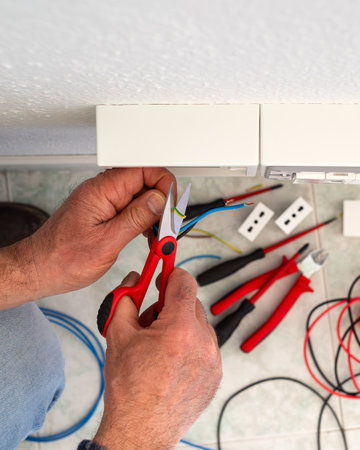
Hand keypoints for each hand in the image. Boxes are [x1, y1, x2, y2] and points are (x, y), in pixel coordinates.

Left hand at [28, 168, 174, 298]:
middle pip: (144, 182)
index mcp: (101, 191)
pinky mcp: (103, 212)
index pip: (143, 170)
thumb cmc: (62, 259)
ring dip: (153, 214)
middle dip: (161, 202)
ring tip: (156, 235)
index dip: (163, 185)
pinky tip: (145, 235)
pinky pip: (130, 208)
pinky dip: (143, 221)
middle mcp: (102, 191)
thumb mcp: (106, 242)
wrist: (40, 269)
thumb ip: (135, 218)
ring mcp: (103, 201)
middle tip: (166, 226)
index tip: (170, 208)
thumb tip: (159, 200)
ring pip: (140, 196)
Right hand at [94, 268, 221, 449]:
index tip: (164, 271)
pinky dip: (191, 343)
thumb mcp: (118, 334)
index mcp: (179, 329)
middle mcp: (202, 342)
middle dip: (170, 303)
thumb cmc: (129, 389)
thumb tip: (134, 280)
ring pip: (198, 323)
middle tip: (151, 318)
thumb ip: (126, 298)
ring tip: (159, 344)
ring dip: (181, 324)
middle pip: (190, 302)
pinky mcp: (215, 373)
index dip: (171, 272)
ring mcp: (212, 359)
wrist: (140, 429)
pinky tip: (171, 359)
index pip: (184, 281)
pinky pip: (206, 344)